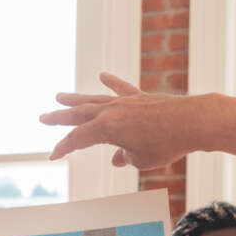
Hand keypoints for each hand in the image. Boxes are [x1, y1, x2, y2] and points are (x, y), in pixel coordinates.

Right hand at [42, 71, 215, 168]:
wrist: (192, 122)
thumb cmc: (167, 144)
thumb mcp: (141, 159)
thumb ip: (125, 157)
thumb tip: (119, 157)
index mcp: (106, 129)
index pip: (77, 140)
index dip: (63, 149)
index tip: (53, 156)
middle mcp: (111, 111)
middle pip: (78, 114)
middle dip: (59, 117)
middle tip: (43, 117)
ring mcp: (125, 102)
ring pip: (94, 99)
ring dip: (76, 99)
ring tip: (60, 96)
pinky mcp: (140, 97)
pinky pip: (121, 88)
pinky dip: (111, 82)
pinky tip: (102, 76)